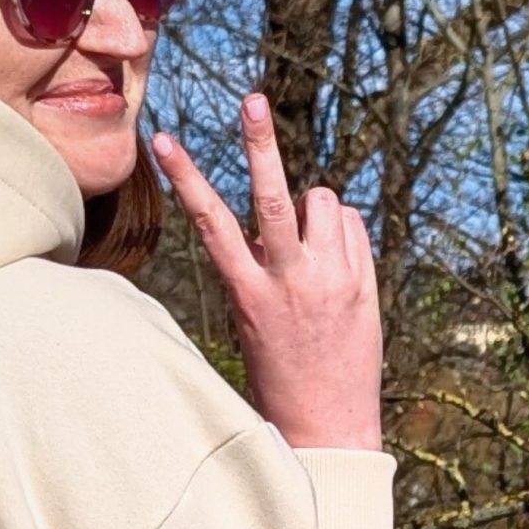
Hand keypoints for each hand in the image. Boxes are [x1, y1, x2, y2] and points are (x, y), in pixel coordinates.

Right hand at [151, 93, 383, 450]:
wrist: (328, 428)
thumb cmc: (281, 376)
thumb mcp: (253, 322)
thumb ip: (262, 266)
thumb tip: (283, 217)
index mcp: (246, 292)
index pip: (209, 222)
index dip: (185, 176)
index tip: (163, 138)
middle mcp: (289, 280)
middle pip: (273, 196)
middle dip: (259, 144)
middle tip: (251, 100)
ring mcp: (331, 280)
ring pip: (323, 201)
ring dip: (314, 209)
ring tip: (311, 248)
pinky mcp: (364, 284)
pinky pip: (352, 225)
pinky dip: (341, 230)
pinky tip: (337, 263)